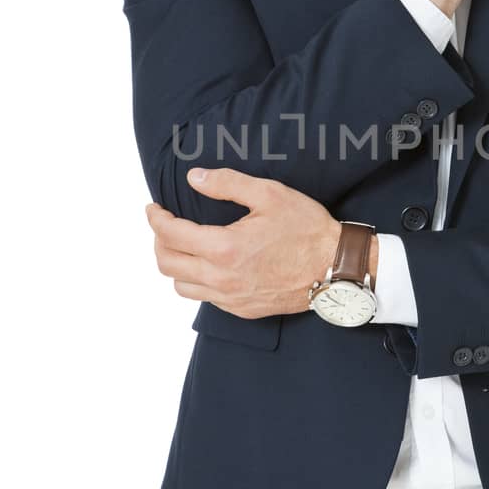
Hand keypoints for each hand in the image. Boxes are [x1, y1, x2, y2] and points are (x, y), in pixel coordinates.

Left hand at [144, 168, 346, 318]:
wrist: (335, 268)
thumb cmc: (307, 229)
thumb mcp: (269, 194)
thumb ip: (227, 183)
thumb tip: (194, 178)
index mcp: (224, 248)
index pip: (170, 234)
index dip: (155, 218)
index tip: (153, 208)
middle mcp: (221, 278)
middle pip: (167, 263)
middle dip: (159, 241)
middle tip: (165, 225)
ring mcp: (231, 298)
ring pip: (181, 286)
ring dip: (176, 264)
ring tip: (184, 246)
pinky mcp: (242, 310)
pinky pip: (205, 298)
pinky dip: (197, 280)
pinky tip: (209, 265)